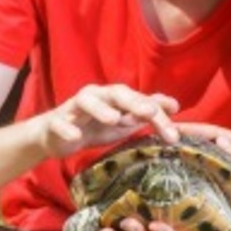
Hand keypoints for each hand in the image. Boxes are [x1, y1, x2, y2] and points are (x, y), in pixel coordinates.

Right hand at [36, 84, 179, 158]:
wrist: (58, 136)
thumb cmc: (95, 126)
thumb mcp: (124, 121)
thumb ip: (147, 113)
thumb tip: (174, 105)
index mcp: (115, 97)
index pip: (140, 101)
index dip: (157, 113)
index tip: (174, 126)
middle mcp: (96, 97)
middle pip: (116, 94)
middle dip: (133, 102)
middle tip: (149, 112)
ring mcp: (74, 108)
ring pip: (87, 101)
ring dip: (100, 109)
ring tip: (113, 119)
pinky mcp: (56, 122)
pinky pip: (60, 123)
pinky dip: (68, 127)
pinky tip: (76, 135)